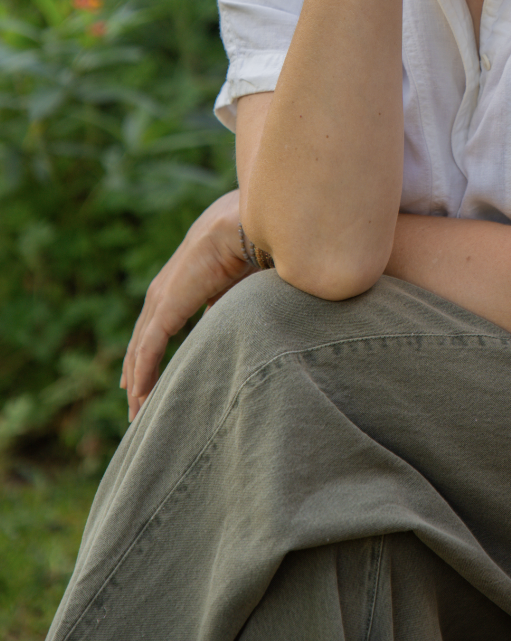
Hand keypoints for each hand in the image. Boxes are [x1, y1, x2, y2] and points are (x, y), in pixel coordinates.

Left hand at [120, 188, 250, 419]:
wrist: (240, 228)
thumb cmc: (245, 248)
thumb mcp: (234, 287)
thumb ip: (226, 307)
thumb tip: (235, 327)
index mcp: (177, 287)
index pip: (155, 329)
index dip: (148, 356)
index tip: (143, 383)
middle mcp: (161, 293)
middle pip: (141, 343)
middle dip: (137, 375)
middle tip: (136, 408)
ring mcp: (160, 299)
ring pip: (140, 350)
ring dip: (137, 382)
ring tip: (137, 412)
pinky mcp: (166, 307)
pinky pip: (149, 348)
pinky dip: (143, 373)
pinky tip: (140, 395)